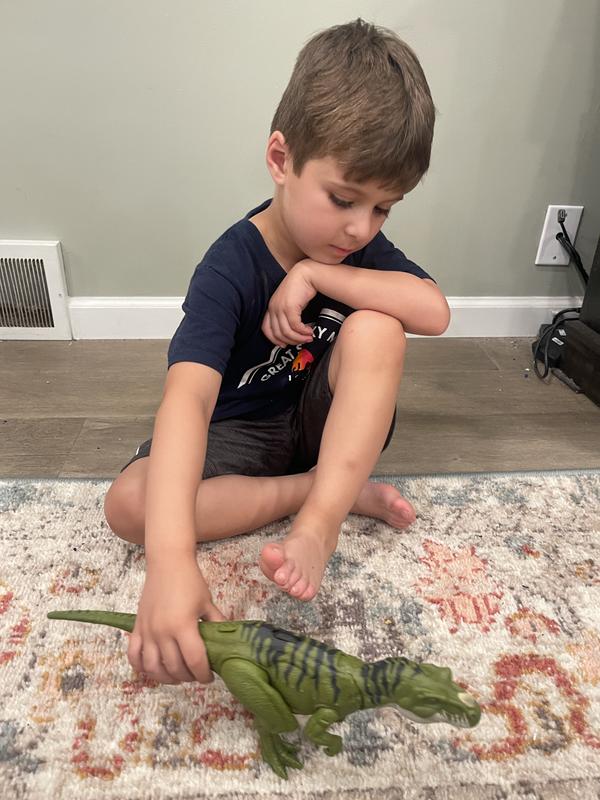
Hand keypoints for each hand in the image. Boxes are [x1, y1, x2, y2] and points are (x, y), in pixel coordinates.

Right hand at [128, 555, 225, 684]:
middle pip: (174, 668)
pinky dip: (141, 667)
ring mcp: (147, 631)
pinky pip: (133, 655)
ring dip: (166, 677)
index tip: (209, 676)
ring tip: (177, 675)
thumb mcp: (208, 603)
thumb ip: (217, 625)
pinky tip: (153, 668)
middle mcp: (162, 632)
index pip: (194, 661)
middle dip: (188, 676)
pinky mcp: (137, 627)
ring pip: (153, 667)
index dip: (204, 674)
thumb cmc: (190, 581)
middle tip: (196, 674)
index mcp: (183, 626)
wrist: (168, 562)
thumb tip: (226, 643)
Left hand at [262, 259, 316, 346]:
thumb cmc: (300, 288)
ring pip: (286, 332)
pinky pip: (295, 326)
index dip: (275, 340)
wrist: (307, 274)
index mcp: (271, 307)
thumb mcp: (290, 303)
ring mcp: (280, 307)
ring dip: (299, 338)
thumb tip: (293, 331)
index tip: (285, 345)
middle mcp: (273, 308)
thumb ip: (287, 315)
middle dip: (291, 341)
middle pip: (277, 333)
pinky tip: (310, 331)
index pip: (266, 329)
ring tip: (309, 337)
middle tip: (303, 342)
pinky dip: (303, 331)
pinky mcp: (290, 307)